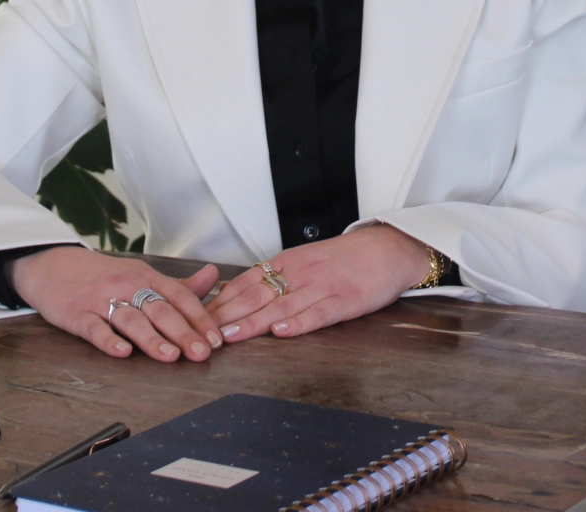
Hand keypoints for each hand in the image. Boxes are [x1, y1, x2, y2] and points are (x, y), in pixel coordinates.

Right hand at [9, 247, 223, 362]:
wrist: (53, 264)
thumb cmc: (103, 275)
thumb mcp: (142, 275)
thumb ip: (179, 284)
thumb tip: (214, 276)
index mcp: (147, 277)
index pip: (179, 296)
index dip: (200, 318)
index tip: (217, 339)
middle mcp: (127, 285)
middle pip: (160, 310)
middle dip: (184, 332)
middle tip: (202, 353)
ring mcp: (102, 299)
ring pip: (131, 319)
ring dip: (152, 338)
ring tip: (171, 356)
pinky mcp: (78, 314)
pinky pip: (95, 328)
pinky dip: (108, 341)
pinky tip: (122, 353)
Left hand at [205, 225, 432, 342]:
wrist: (389, 248)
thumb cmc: (347, 258)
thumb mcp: (305, 261)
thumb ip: (274, 277)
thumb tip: (237, 291)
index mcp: (288, 262)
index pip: (246, 282)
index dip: (220, 301)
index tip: (196, 316)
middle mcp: (300, 273)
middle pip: (256, 295)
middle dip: (226, 314)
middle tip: (201, 331)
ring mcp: (322, 287)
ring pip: (281, 306)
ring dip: (252, 322)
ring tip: (229, 336)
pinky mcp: (345, 300)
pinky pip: (318, 313)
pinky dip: (298, 324)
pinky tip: (280, 332)